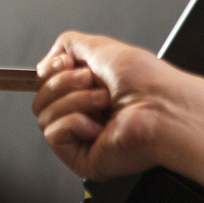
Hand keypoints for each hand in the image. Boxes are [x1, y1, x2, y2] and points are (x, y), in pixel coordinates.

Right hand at [33, 32, 188, 180]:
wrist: (162, 109)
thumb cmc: (147, 83)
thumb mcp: (102, 47)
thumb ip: (70, 44)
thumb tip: (53, 53)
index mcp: (89, 88)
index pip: (46, 80)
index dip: (51, 69)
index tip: (68, 63)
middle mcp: (85, 111)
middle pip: (41, 96)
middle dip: (64, 83)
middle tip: (92, 82)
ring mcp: (82, 136)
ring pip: (44, 115)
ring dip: (74, 102)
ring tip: (102, 102)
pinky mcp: (81, 158)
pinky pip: (53, 135)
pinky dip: (74, 124)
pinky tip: (98, 125)